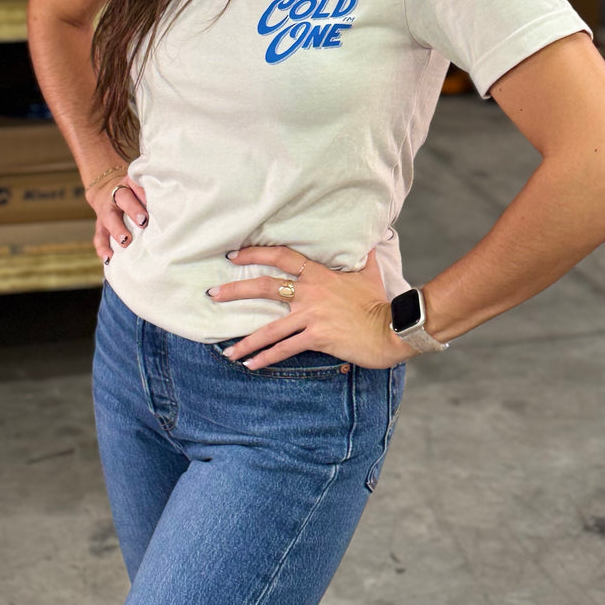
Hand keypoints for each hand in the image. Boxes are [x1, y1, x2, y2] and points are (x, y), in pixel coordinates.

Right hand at [85, 175, 147, 264]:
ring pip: (109, 219)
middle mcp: (115, 196)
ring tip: (125, 242)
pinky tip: (108, 258)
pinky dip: (103, 248)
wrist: (107, 191)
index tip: (153, 202)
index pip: (136, 185)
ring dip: (117, 231)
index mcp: (129, 185)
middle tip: (143, 222)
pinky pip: (99, 237)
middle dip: (133, 210)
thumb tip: (171, 205)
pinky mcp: (100, 227)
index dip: (143, 193)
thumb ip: (150, 194)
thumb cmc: (133, 193)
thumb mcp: (139, 187)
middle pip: (123, 200)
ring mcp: (106, 212)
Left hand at [207, 245, 412, 369]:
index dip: (255, 253)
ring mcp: (312, 315)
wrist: (392, 328)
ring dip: (246, 340)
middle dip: (236, 290)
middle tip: (213, 294)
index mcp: (319, 274)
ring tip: (227, 351)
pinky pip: (285, 348)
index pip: (282, 256)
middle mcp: (310, 293)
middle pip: (265, 287)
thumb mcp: (369, 272)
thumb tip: (368, 239)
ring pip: (270, 327)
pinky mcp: (317, 337)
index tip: (234, 255)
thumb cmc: (379, 302)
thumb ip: (362, 255)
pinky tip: (250, 365)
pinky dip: (266, 357)